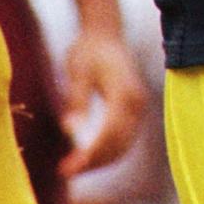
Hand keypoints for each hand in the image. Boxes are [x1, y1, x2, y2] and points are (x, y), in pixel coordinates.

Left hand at [58, 30, 147, 177]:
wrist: (104, 34)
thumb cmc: (89, 50)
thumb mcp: (78, 70)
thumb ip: (77, 99)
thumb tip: (72, 129)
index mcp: (124, 90)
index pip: (110, 132)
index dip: (90, 154)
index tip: (68, 166)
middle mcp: (137, 101)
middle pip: (119, 143)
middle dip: (93, 162)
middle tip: (65, 170)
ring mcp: (139, 107)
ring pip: (123, 145)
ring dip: (101, 161)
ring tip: (73, 166)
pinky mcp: (134, 111)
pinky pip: (124, 139)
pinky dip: (108, 152)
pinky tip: (88, 157)